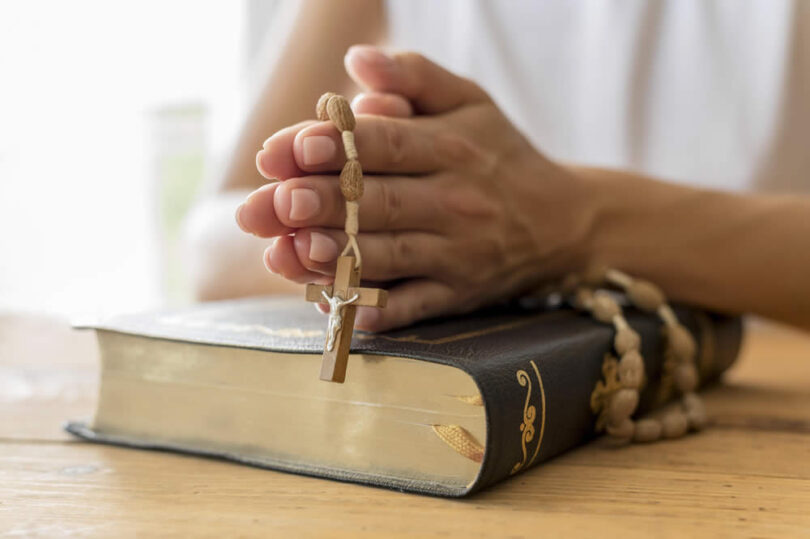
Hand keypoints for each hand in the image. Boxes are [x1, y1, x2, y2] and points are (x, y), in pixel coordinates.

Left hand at [236, 46, 595, 330]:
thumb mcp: (470, 101)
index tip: (287, 148)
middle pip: (379, 201)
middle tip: (273, 203)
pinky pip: (413, 307)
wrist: (562, 221)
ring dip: (338, 256)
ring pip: (390, 256)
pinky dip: (377, 312)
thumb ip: (414, 75)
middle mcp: (455, 201)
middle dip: (323, 202)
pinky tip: (337, 310)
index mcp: (451, 146)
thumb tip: (355, 59)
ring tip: (290, 250)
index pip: (385, 143)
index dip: (335, 146)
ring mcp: (456, 253)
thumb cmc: (500, 154)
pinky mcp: (456, 294)